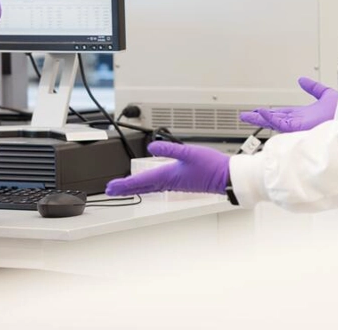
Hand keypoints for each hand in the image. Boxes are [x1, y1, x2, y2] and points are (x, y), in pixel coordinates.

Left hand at [105, 141, 228, 195]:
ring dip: (135, 187)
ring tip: (125, 188)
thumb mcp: (189, 152)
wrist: (227, 177)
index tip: (111, 187)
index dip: (124, 184)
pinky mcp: (181, 184)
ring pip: (149, 187)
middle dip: (126, 188)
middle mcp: (169, 182)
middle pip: (142, 187)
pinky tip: (149, 184)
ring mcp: (175, 184)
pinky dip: (148, 186)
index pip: (141, 181)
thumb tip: (151, 147)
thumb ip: (169, 149)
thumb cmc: (211, 166)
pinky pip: (158, 186)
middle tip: (111, 190)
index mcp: (168, 175)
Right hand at [239, 77, 337, 132]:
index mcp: (303, 116)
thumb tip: (302, 80)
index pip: (282, 114)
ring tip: (246, 115)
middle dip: (259, 117)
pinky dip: (270, 117)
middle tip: (245, 116)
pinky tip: (261, 111)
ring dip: (260, 118)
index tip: (259, 110)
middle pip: (274, 119)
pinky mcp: (298, 128)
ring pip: (273, 122)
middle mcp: (299, 122)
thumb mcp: (325, 95)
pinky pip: (281, 123)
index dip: (270, 112)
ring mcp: (298, 126)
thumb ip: (313, 88)